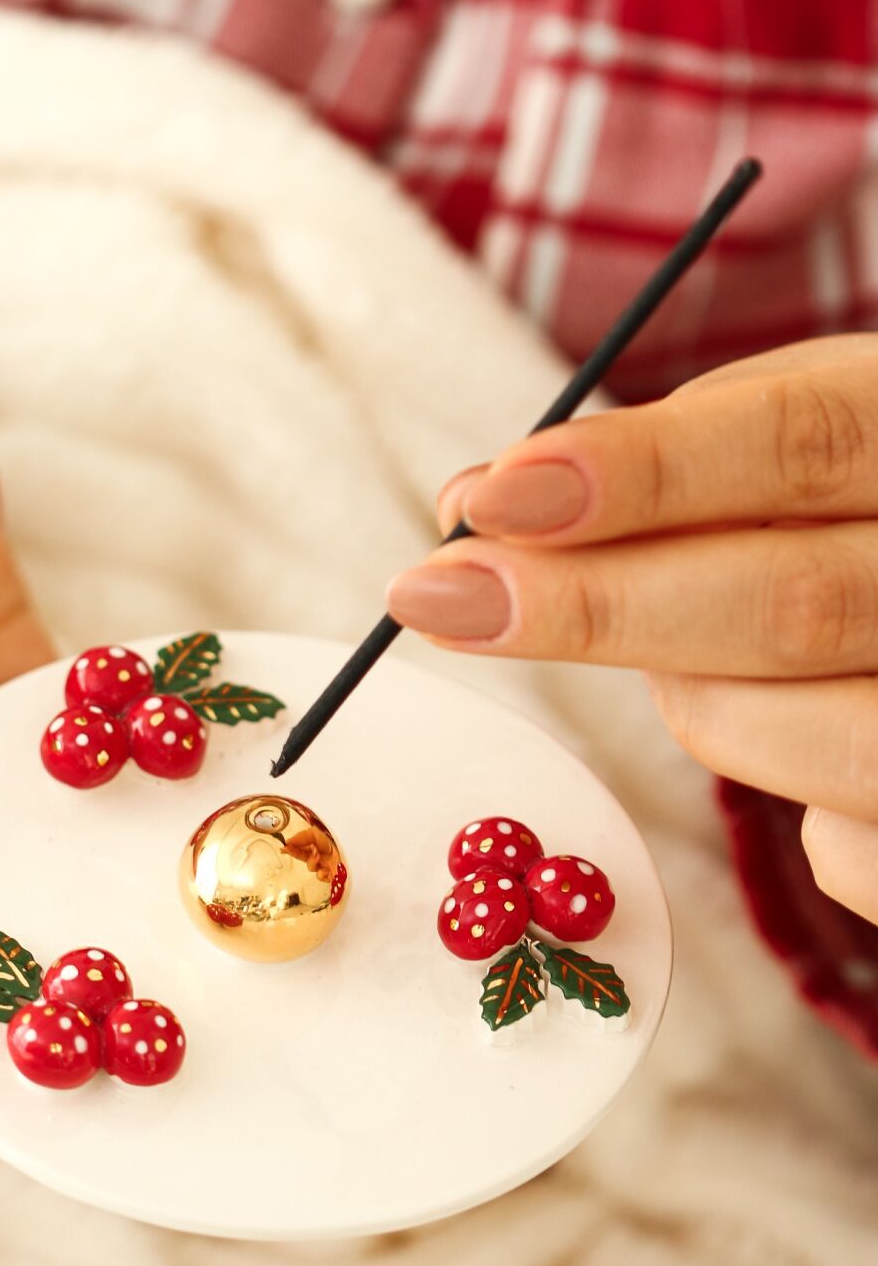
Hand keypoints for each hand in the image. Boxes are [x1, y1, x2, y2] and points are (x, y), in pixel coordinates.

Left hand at [386, 336, 877, 925]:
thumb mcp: (823, 422)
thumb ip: (671, 453)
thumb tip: (477, 504)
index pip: (805, 441)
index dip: (643, 473)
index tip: (490, 496)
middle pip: (790, 605)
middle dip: (590, 605)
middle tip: (433, 594)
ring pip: (785, 731)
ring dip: (689, 696)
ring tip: (693, 650)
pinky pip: (831, 843)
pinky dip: (779, 783)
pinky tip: (816, 722)